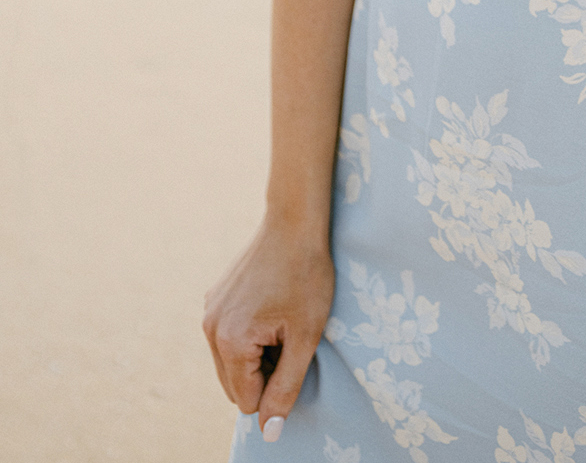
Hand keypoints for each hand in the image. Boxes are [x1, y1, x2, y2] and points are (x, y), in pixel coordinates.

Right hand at [202, 220, 334, 436]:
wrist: (295, 222)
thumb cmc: (307, 276)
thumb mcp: (306, 336)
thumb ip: (286, 388)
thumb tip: (269, 433)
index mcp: (231, 342)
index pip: (248, 401)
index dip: (277, 384)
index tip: (294, 349)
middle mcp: (210, 329)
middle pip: (235, 385)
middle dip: (264, 372)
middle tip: (289, 335)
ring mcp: (208, 312)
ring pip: (231, 363)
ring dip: (257, 354)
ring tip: (281, 319)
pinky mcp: (213, 299)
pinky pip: (228, 337)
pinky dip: (248, 335)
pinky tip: (270, 304)